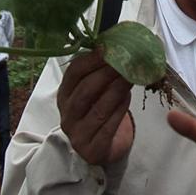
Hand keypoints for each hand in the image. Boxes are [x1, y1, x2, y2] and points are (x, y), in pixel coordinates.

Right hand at [57, 48, 133, 165]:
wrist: (101, 148)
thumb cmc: (99, 113)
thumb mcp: (95, 92)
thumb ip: (101, 72)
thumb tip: (120, 45)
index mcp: (64, 95)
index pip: (73, 73)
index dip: (91, 59)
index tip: (108, 48)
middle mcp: (67, 114)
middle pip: (84, 90)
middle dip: (106, 73)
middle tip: (125, 62)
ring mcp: (77, 134)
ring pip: (97, 109)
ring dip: (116, 90)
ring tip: (131, 78)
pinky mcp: (92, 149)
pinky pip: (108, 126)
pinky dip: (120, 109)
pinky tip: (128, 98)